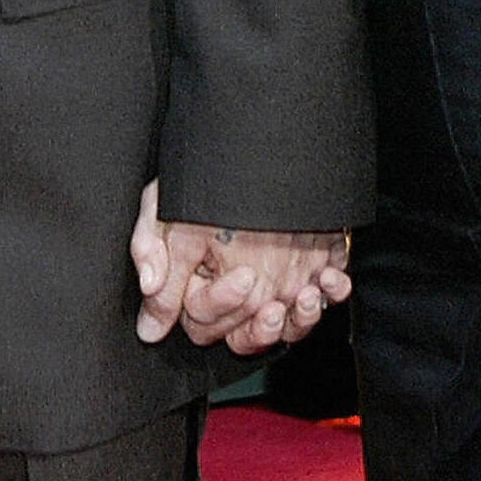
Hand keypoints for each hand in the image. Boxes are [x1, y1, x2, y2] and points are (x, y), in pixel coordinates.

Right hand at [130, 180, 349, 352]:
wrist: (255, 144)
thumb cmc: (202, 177)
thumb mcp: (164, 206)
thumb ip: (149, 252)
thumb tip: (148, 325)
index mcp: (199, 284)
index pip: (204, 320)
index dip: (223, 303)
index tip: (243, 276)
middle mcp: (237, 293)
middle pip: (243, 335)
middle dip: (258, 322)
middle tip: (268, 290)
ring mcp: (273, 287)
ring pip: (285, 330)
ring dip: (298, 319)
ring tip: (304, 296)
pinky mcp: (306, 273)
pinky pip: (324, 301)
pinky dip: (332, 293)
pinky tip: (331, 279)